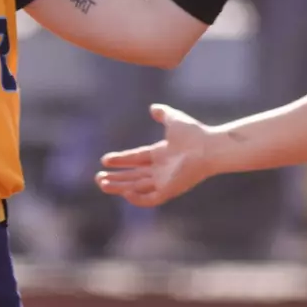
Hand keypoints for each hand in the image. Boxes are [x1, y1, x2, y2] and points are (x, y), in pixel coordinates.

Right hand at [93, 104, 223, 206]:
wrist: (208, 147)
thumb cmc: (194, 133)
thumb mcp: (174, 119)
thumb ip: (163, 114)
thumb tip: (153, 108)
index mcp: (160, 154)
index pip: (135, 159)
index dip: (120, 160)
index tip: (105, 159)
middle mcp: (161, 170)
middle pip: (133, 176)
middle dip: (115, 177)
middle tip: (98, 177)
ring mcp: (164, 181)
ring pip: (137, 188)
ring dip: (119, 187)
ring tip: (102, 184)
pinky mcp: (169, 190)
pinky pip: (150, 199)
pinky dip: (137, 198)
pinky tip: (124, 192)